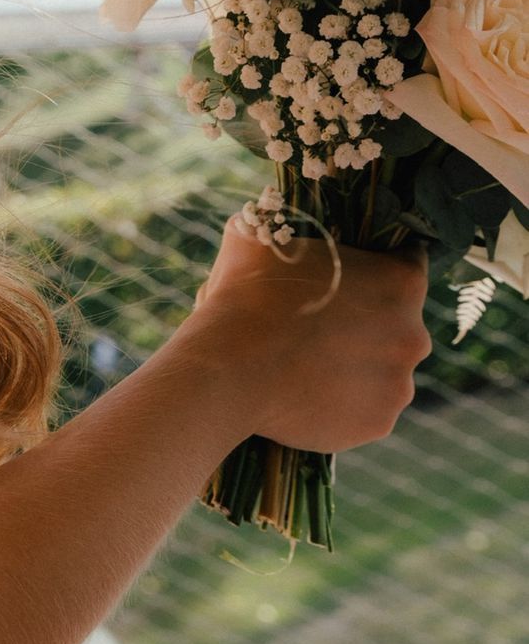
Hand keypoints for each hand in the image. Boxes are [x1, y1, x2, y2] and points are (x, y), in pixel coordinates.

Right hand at [179, 217, 429, 453]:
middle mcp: (414, 335)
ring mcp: (398, 385)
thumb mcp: (261, 239)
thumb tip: (268, 219)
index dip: (379, 265)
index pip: (409, 263)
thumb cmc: (246, 295)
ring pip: (384, 371)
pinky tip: (307, 394)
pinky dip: (344, 404)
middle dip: (368, 323)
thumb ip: (284, 228)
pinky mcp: (378, 424)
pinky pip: (366, 409)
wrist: (229, 369)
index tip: (351, 275)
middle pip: (401, 324)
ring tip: (309, 365)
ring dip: (357, 366)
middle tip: (321, 325)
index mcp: (401, 281)